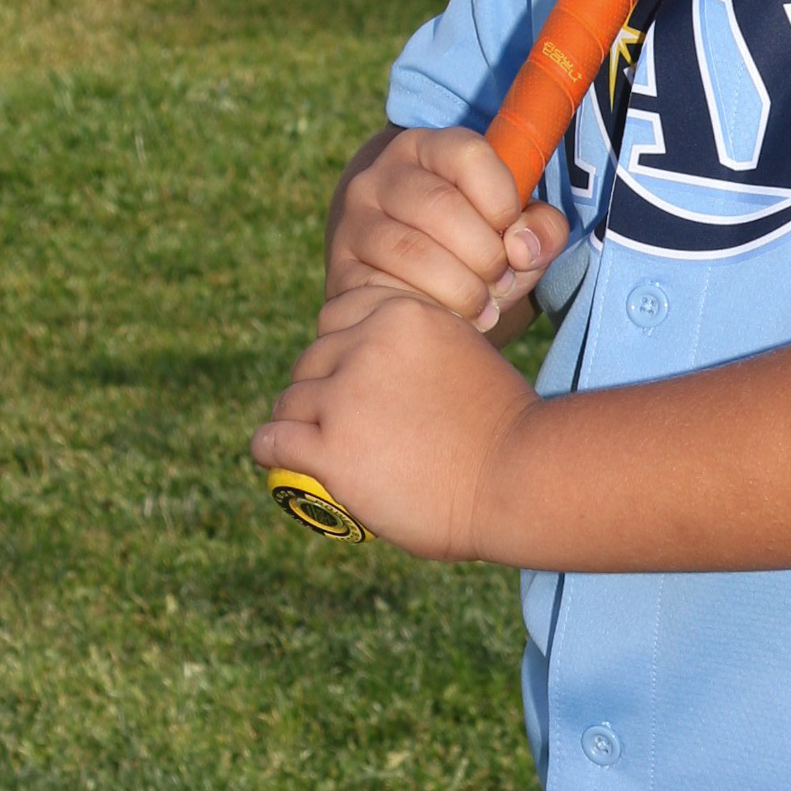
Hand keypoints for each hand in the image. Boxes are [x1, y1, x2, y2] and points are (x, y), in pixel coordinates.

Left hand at [252, 285, 544, 558]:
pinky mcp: (329, 447)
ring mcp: (345, 395)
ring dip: (295, 422)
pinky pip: (272, 440)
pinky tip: (279, 459)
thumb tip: (383, 368)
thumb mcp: (465, 355)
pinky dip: (272, 451)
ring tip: (308, 446)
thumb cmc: (503, 427)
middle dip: (318, 388)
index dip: (340, 346)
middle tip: (335, 421)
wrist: (518, 478)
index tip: (350, 375)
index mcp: (404, 313)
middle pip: (311, 359)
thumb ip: (419, 349)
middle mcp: (368, 343)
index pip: (339, 312)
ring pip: (289, 401)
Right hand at [327, 126, 567, 333]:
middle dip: (484, 254)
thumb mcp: (514, 229)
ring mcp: (355, 220)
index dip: (502, 200)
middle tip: (501, 281)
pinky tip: (448, 318)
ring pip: (412, 250)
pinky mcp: (342, 267)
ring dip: (461, 288)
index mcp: (429, 147)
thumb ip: (542, 229)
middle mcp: (382, 175)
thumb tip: (522, 249)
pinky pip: (385, 287)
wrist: (408, 273)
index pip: (469, 154)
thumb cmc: (474, 242)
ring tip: (483, 306)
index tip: (511, 231)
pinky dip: (427, 308)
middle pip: (440, 206)